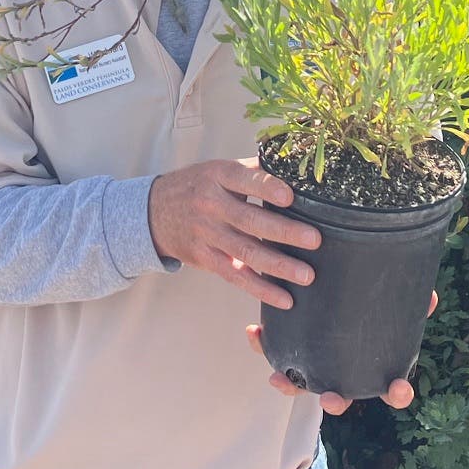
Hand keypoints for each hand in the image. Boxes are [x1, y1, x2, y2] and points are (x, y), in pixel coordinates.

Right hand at [148, 159, 319, 310]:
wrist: (154, 211)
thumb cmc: (200, 186)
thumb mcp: (219, 169)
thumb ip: (254, 171)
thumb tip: (298, 168)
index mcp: (218, 175)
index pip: (245, 181)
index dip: (266, 188)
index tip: (290, 196)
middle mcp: (210, 204)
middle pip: (249, 220)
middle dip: (284, 231)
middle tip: (315, 240)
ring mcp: (206, 234)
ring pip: (245, 252)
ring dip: (278, 266)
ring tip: (307, 276)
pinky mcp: (205, 258)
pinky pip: (235, 275)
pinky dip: (261, 288)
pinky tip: (285, 299)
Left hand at [246, 290, 438, 412]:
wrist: (325, 288)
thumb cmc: (369, 305)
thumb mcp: (390, 302)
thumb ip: (409, 300)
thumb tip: (431, 295)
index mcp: (375, 367)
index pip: (393, 390)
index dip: (398, 394)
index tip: (399, 388)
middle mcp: (344, 375)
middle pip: (342, 399)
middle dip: (336, 402)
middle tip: (331, 399)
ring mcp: (316, 367)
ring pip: (303, 385)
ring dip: (291, 386)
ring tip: (277, 380)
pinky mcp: (291, 349)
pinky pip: (275, 351)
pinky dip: (264, 346)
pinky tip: (254, 331)